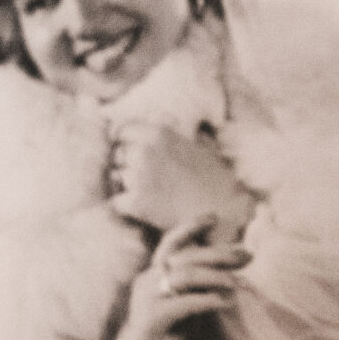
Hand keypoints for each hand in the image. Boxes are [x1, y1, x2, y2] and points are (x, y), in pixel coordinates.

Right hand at [72, 216, 249, 339]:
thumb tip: (228, 280)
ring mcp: (146, 297)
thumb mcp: (183, 314)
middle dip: (219, 253)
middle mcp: (147, 280)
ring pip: (186, 274)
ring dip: (216, 276)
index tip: (215, 217)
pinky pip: (184, 302)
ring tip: (238, 283)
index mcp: (152, 276)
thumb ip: (197, 295)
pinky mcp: (150, 317)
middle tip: (245, 255)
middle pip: (186, 255)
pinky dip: (208, 300)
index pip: (171, 243)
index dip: (191, 226)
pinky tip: (225, 303)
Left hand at [110, 123, 255, 237]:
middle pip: (118, 155)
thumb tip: (160, 126)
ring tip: (153, 195)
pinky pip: (117, 201)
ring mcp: (137, 177)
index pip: (123, 131)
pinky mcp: (134, 202)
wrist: (222, 213)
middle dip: (128, 165)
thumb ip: (175, 135)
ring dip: (128, 186)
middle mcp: (144, 151)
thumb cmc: (215, 180)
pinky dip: (127, 207)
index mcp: (159, 134)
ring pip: (117, 178)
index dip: (126, 142)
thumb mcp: (198, 146)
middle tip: (147, 179)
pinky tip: (145, 210)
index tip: (130, 152)